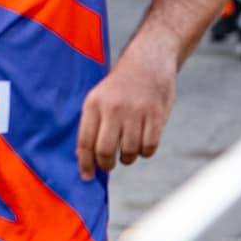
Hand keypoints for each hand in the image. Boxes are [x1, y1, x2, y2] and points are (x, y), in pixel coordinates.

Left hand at [77, 49, 177, 180]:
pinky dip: (145, 152)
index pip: (85, 141)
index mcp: (94, 104)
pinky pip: (149, 147)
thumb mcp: (98, 98)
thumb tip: (84, 159)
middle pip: (105, 150)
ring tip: (127, 150)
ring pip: (129, 152)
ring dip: (127, 158)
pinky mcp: (156, 115)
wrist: (148, 63)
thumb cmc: (119, 88)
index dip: (85, 163)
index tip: (87, 177)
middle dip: (106, 164)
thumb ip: (91, 126)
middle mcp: (113, 108)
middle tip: (109, 165)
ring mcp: (136, 112)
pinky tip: (142, 144)